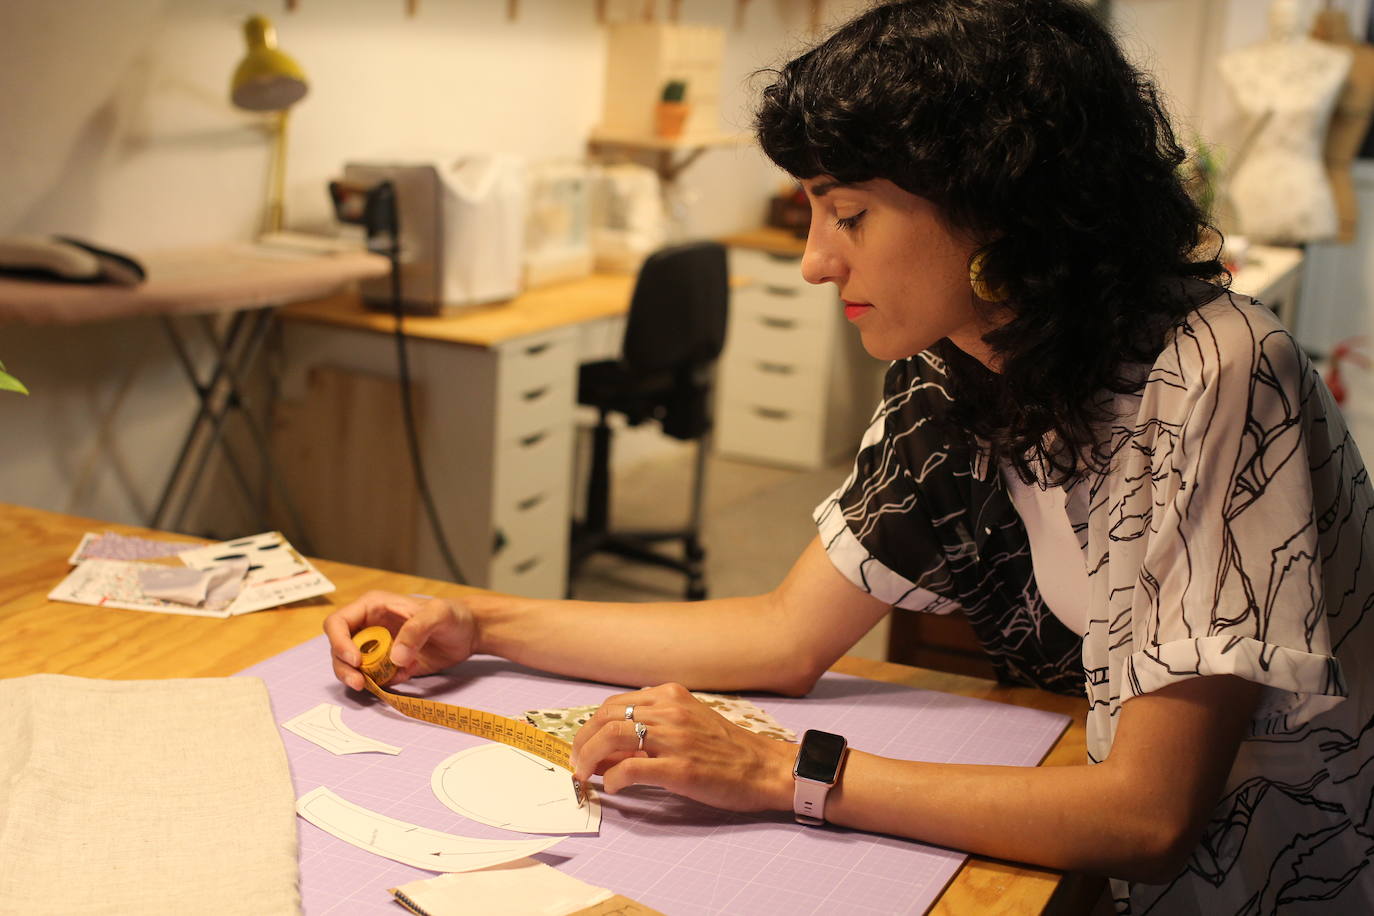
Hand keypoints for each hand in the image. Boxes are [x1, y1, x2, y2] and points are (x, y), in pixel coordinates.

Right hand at [323, 590, 477, 689]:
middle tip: (360, 683)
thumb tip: (395, 658)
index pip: (338, 623)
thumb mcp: (438, 614)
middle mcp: (369, 627)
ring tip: (386, 681)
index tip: (355, 660)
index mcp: (372, 607)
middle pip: (339, 650)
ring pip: (351, 667)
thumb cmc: (453, 615)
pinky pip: (373, 678)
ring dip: (361, 679)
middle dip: (344, 668)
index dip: (339, 642)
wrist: (468, 633)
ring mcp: (376, 648)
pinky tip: (406, 675)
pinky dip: (383, 683)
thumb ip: (416, 630)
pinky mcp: (388, 665)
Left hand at [571, 683, 796, 813]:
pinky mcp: (679, 769)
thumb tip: (612, 746)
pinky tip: (614, 789)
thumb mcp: (689, 722)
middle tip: (577, 763)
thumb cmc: (728, 749)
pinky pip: (630, 769)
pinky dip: (613, 780)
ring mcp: (674, 739)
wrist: (764, 767)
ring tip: (585, 776)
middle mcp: (669, 711)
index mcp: (669, 696)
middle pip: (605, 718)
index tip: (583, 744)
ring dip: (588, 759)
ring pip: (611, 738)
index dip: (591, 726)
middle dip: (582, 742)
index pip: (614, 704)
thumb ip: (654, 725)